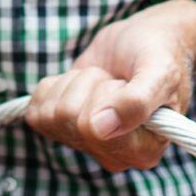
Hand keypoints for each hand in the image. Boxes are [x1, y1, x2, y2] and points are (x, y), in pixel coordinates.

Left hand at [25, 0, 195, 171]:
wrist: (145, 41)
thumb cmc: (160, 55)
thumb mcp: (160, 71)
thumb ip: (138, 101)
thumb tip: (100, 129)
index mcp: (144, 151)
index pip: (94, 131)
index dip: (105, 96)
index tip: (126, 84)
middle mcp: (114, 155)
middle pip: (68, 117)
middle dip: (90, 83)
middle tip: (115, 79)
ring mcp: (86, 144)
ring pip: (50, 111)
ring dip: (76, 82)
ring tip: (103, 80)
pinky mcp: (63, 128)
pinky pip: (36, 108)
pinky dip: (56, 84)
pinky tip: (82, 83)